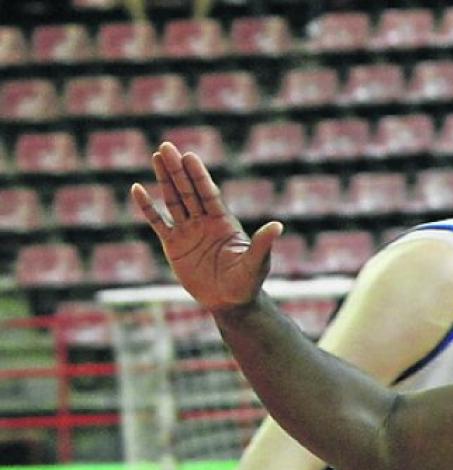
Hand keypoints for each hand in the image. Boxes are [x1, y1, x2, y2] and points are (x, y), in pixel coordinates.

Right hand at [130, 141, 281, 312]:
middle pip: (188, 191)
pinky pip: (157, 222)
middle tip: (167, 147)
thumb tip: (278, 226)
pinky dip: (147, 207)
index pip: (209, 194)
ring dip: (164, 180)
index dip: (199, 176)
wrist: (230, 303)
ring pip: (173, 200)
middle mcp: (204, 222)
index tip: (190, 157)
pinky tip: (137, 189)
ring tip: (157, 156)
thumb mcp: (256, 263)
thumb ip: (262, 244)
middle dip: (178, 170)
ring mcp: (188, 231)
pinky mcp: (173, 245)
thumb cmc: (247, 283)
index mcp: (223, 222)